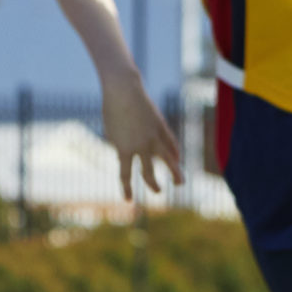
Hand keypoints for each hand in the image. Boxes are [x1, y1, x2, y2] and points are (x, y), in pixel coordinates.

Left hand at [100, 71, 184, 196]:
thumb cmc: (112, 111)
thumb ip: (122, 147)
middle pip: (149, 171)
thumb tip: (133, 157)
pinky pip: (170, 143)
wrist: (123, 91)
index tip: (128, 200)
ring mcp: (153, 136)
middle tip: (158, 192)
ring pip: (167, 159)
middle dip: (153, 184)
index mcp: (124, 149)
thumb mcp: (112, 133)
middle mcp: (140, 146)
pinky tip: (177, 159)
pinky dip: (174, 152)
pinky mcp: (160, 126)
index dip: (126, 189)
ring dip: (174, 172)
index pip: (125, 175)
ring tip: (179, 183)